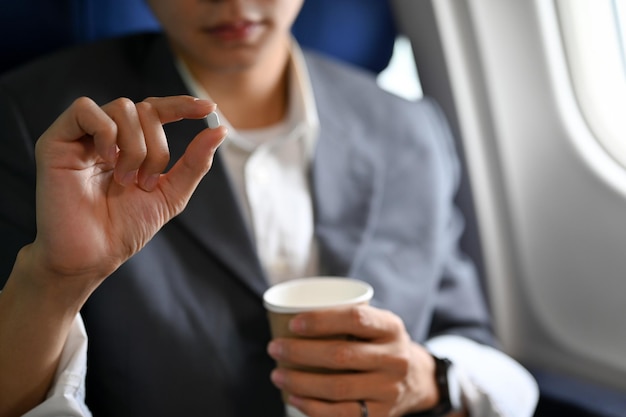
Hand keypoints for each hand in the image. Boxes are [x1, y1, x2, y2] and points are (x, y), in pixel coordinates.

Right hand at [25, 95, 225, 299]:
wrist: (93, 254)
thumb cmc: (126, 228)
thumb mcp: (170, 193)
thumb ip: (194, 162)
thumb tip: (219, 130)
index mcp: (130, 145)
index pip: (156, 110)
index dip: (181, 105)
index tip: (208, 108)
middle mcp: (106, 136)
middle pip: (145, 110)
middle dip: (156, 146)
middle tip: (144, 182)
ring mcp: (81, 137)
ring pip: (121, 107)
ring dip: (135, 146)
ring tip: (125, 180)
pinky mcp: (56, 141)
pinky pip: (85, 109)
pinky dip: (106, 132)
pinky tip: (108, 160)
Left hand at [267, 305, 440, 416]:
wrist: (415, 380)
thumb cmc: (379, 344)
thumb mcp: (376, 324)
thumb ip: (346, 317)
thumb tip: (287, 312)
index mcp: (391, 328)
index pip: (356, 319)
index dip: (321, 320)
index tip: (293, 323)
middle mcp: (395, 359)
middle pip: (341, 355)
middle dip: (300, 352)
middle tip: (274, 347)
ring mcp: (389, 390)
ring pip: (338, 388)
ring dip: (300, 382)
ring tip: (277, 374)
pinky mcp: (380, 415)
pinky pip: (341, 414)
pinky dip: (312, 407)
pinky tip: (293, 397)